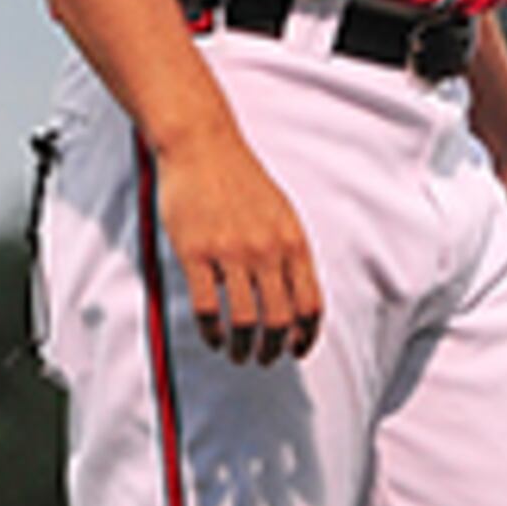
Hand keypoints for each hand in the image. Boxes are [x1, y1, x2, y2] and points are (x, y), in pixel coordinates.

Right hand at [154, 128, 322, 364]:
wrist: (202, 146)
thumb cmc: (242, 180)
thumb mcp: (282, 213)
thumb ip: (291, 252)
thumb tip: (298, 295)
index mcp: (293, 242)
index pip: (311, 304)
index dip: (307, 336)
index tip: (298, 351)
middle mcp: (267, 250)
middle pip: (280, 319)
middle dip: (275, 349)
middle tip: (265, 359)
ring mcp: (231, 253)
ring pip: (245, 320)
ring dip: (244, 348)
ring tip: (240, 355)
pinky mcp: (195, 253)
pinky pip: (208, 308)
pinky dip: (213, 333)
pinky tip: (214, 339)